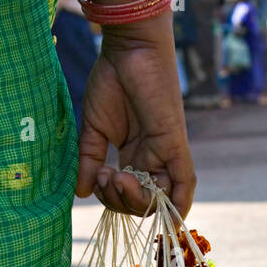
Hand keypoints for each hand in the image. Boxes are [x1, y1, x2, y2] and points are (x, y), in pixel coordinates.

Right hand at [77, 12, 196, 217]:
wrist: (129, 48)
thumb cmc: (112, 79)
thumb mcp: (94, 128)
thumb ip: (89, 160)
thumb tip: (82, 192)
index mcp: (135, 155)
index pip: (127, 195)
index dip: (111, 199)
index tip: (95, 180)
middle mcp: (153, 159)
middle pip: (143, 203)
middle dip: (120, 202)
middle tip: (105, 178)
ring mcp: (166, 153)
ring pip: (160, 199)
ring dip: (136, 202)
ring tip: (116, 178)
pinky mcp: (176, 144)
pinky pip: (185, 183)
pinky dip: (179, 205)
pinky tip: (169, 218)